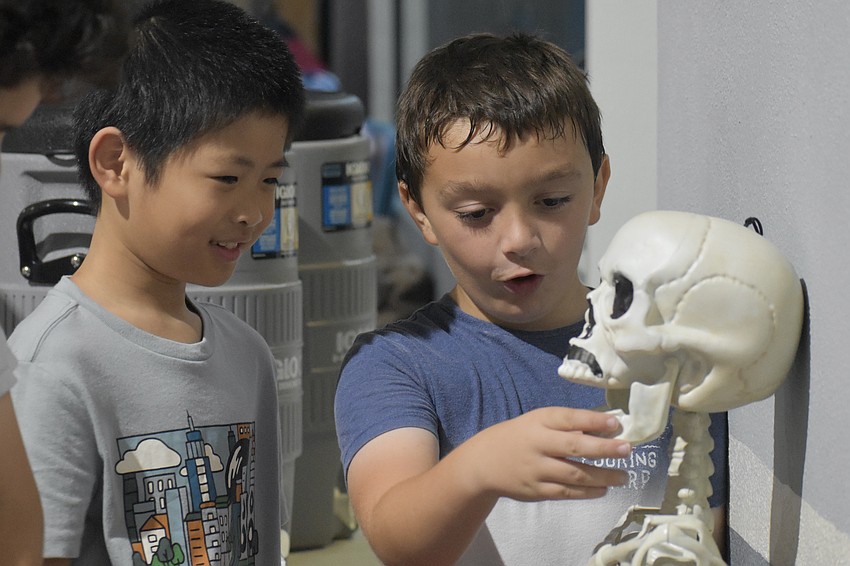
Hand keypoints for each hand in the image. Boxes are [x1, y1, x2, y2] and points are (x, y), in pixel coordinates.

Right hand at [461, 406, 630, 501]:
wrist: (483, 463)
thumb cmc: (518, 437)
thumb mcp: (537, 423)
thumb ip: (566, 426)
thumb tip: (604, 428)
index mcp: (538, 422)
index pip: (569, 419)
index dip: (593, 421)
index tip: (617, 423)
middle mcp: (538, 445)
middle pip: (574, 447)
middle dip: (604, 449)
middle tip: (627, 449)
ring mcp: (537, 470)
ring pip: (574, 474)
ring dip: (602, 476)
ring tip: (622, 476)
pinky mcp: (536, 491)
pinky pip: (566, 492)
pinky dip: (587, 492)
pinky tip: (603, 489)